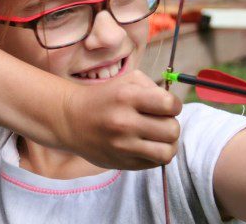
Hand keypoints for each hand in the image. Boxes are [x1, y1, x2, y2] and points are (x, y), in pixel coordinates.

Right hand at [59, 70, 181, 169]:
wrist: (71, 119)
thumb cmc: (105, 97)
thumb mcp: (126, 81)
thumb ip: (153, 88)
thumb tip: (174, 106)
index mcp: (127, 97)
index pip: (171, 105)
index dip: (174, 105)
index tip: (165, 106)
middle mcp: (124, 123)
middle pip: (172, 130)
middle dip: (171, 124)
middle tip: (160, 122)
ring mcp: (122, 146)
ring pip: (167, 152)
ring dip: (168, 144)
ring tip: (159, 137)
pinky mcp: (122, 163)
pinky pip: (155, 163)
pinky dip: (156, 154)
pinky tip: (146, 145)